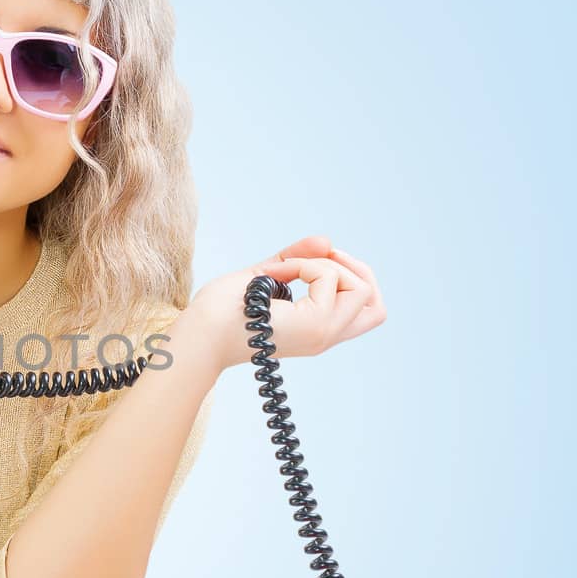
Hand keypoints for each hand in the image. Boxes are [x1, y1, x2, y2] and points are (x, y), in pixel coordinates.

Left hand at [187, 235, 386, 368]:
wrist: (200, 333)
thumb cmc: (220, 312)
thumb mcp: (263, 278)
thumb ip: (294, 260)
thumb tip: (326, 241)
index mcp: (316, 331)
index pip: (367, 312)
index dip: (355, 279)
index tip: (321, 260)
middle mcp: (324, 336)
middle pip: (377, 307)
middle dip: (356, 270)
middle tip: (316, 258)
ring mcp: (321, 332)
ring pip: (360, 288)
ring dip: (324, 265)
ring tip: (283, 270)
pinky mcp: (313, 324)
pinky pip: (330, 278)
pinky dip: (304, 265)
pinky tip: (273, 276)